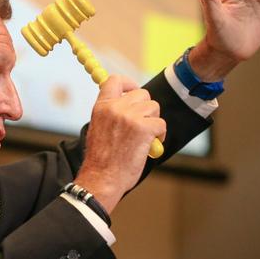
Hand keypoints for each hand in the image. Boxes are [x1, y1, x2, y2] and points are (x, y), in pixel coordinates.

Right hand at [75, 76, 165, 213]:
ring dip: (153, 122)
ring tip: (144, 138)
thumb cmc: (101, 159)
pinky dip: (159, 135)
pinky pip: (161, 124)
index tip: (133, 91)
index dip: (129, 83)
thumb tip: (128, 103)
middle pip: (142, 94)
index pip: (116, 80)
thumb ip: (111, 112)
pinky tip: (150, 145)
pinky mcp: (144, 129)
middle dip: (146, 108)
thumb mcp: (98, 128)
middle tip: (143, 123)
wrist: (102, 178)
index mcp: (102, 106)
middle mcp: (115, 108)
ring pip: (154, 108)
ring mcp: (130, 117)